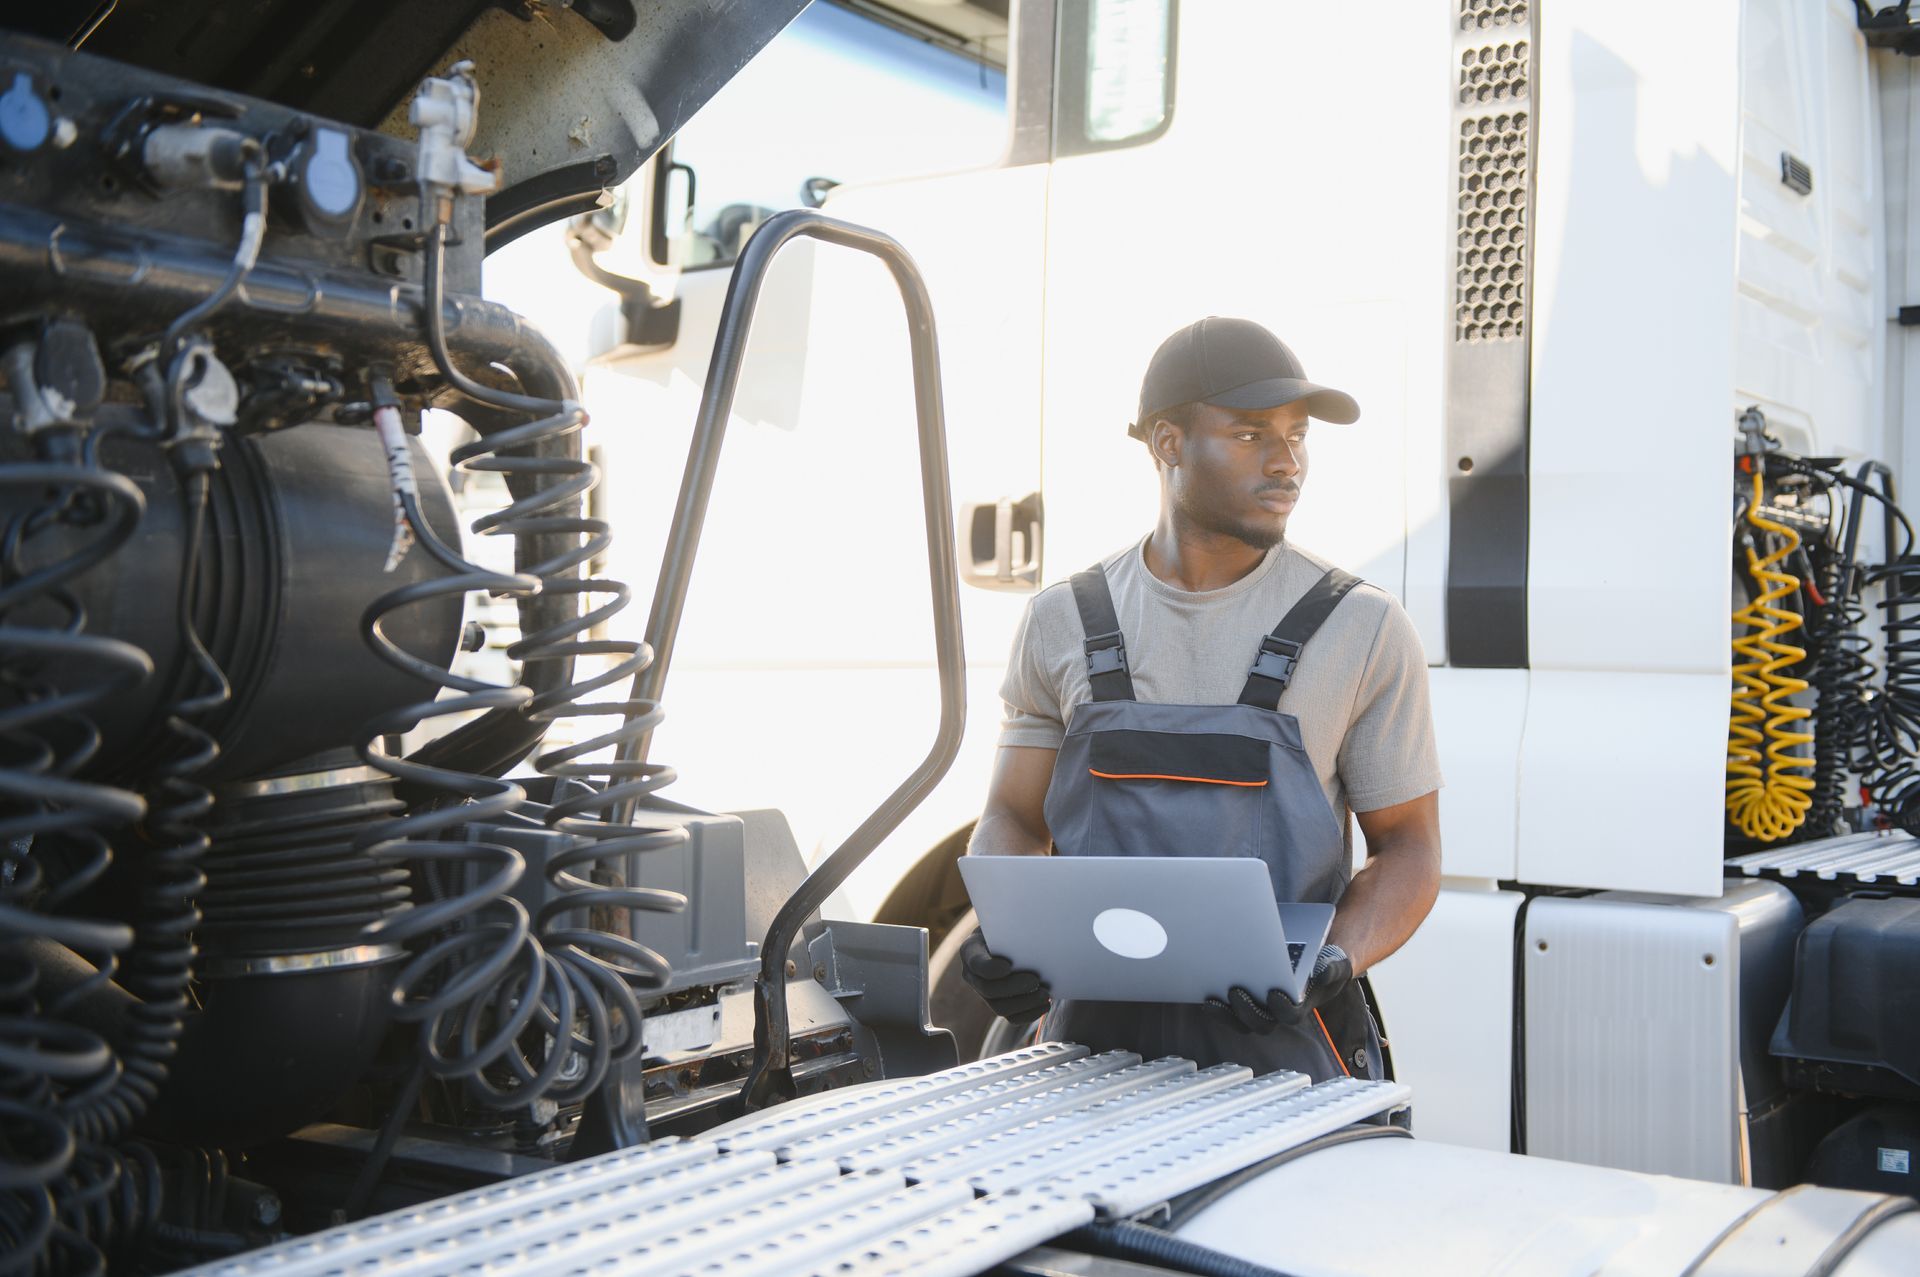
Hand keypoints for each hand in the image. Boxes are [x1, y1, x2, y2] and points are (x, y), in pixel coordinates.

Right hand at [958, 927, 1050, 1027]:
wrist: (1014, 939)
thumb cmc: (1011, 925)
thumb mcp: (1007, 920)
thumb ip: (1012, 923)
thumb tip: (1030, 919)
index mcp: (970, 950)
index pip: (976, 964)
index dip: (990, 968)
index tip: (1009, 966)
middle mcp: (972, 974)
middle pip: (988, 989)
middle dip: (1014, 987)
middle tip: (1036, 981)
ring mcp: (984, 992)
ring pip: (1000, 1007)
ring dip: (1025, 1003)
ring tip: (1045, 993)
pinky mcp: (999, 1004)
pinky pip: (1011, 1018)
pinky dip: (1029, 1014)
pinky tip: (1044, 1004)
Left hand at [1202, 944, 1352, 1034]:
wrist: (1314, 959)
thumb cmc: (1324, 963)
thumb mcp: (1335, 962)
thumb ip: (1333, 968)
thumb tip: (1322, 973)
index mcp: (1301, 1005)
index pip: (1291, 1016)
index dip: (1282, 1008)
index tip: (1274, 993)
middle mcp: (1279, 1012)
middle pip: (1261, 1023)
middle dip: (1247, 1011)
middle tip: (1236, 992)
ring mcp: (1260, 1008)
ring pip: (1241, 1021)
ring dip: (1225, 1014)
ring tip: (1211, 1000)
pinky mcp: (1244, 1001)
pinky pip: (1228, 1011)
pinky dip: (1216, 1005)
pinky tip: (1204, 991)